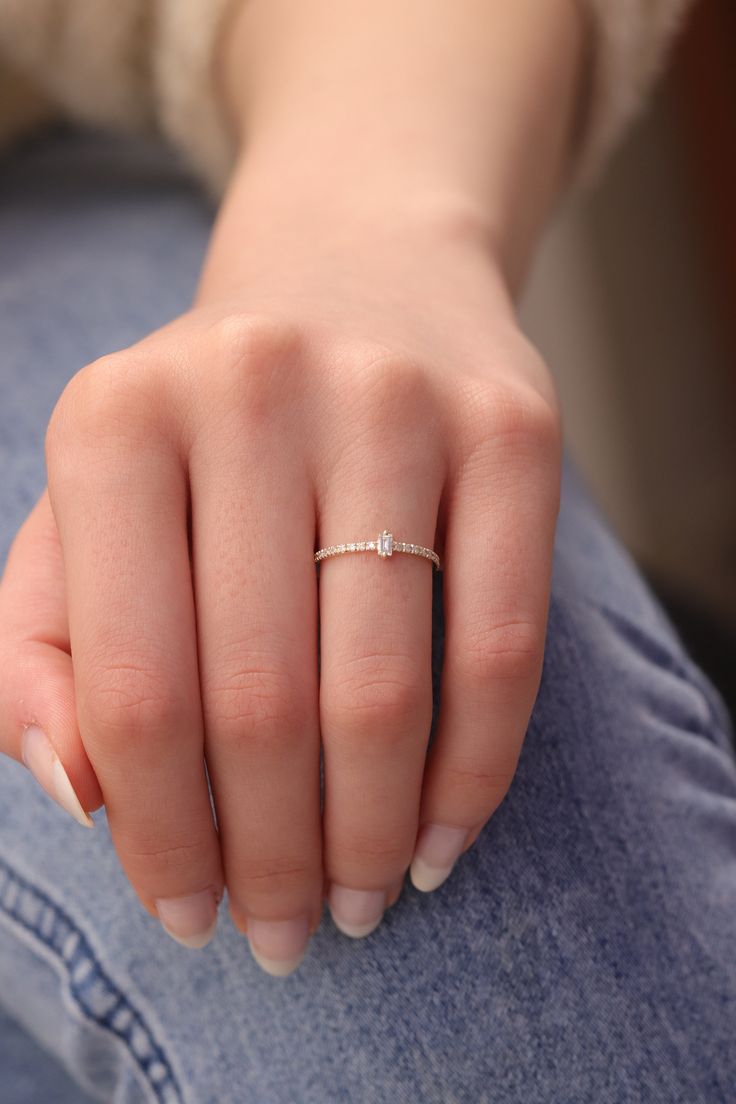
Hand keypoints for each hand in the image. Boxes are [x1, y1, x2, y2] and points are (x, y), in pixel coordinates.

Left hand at [0, 208, 559, 973]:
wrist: (359, 278)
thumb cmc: (209, 432)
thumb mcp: (91, 509)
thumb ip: (46, 649)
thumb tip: (78, 799)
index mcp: (117, 417)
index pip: (130, 685)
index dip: (159, 834)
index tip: (190, 915)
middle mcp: (252, 389)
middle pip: (260, 703)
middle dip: (272, 859)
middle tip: (286, 933)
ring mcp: (396, 400)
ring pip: (383, 688)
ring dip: (369, 835)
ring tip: (360, 901)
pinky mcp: (512, 428)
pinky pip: (502, 645)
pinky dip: (474, 772)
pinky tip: (440, 838)